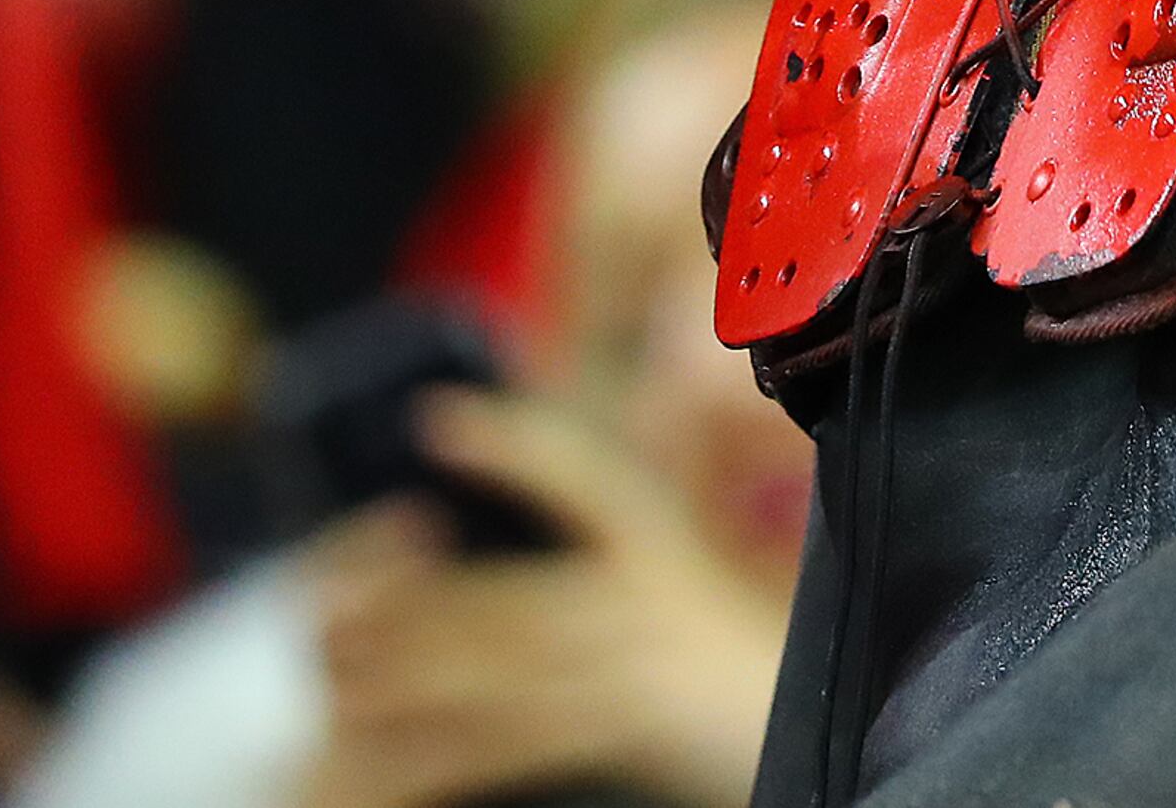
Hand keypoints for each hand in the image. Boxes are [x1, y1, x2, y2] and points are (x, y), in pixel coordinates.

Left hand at [300, 388, 791, 807]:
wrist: (850, 731)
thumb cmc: (768, 669)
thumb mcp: (713, 587)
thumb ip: (664, 533)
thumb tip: (639, 434)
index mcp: (669, 548)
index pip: (582, 474)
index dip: (510, 444)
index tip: (437, 421)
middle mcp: (649, 591)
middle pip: (503, 589)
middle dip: (407, 601)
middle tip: (324, 610)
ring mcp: (639, 658)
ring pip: (496, 661)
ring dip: (404, 675)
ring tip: (336, 680)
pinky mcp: (634, 721)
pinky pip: (517, 737)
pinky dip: (444, 746)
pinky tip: (394, 753)